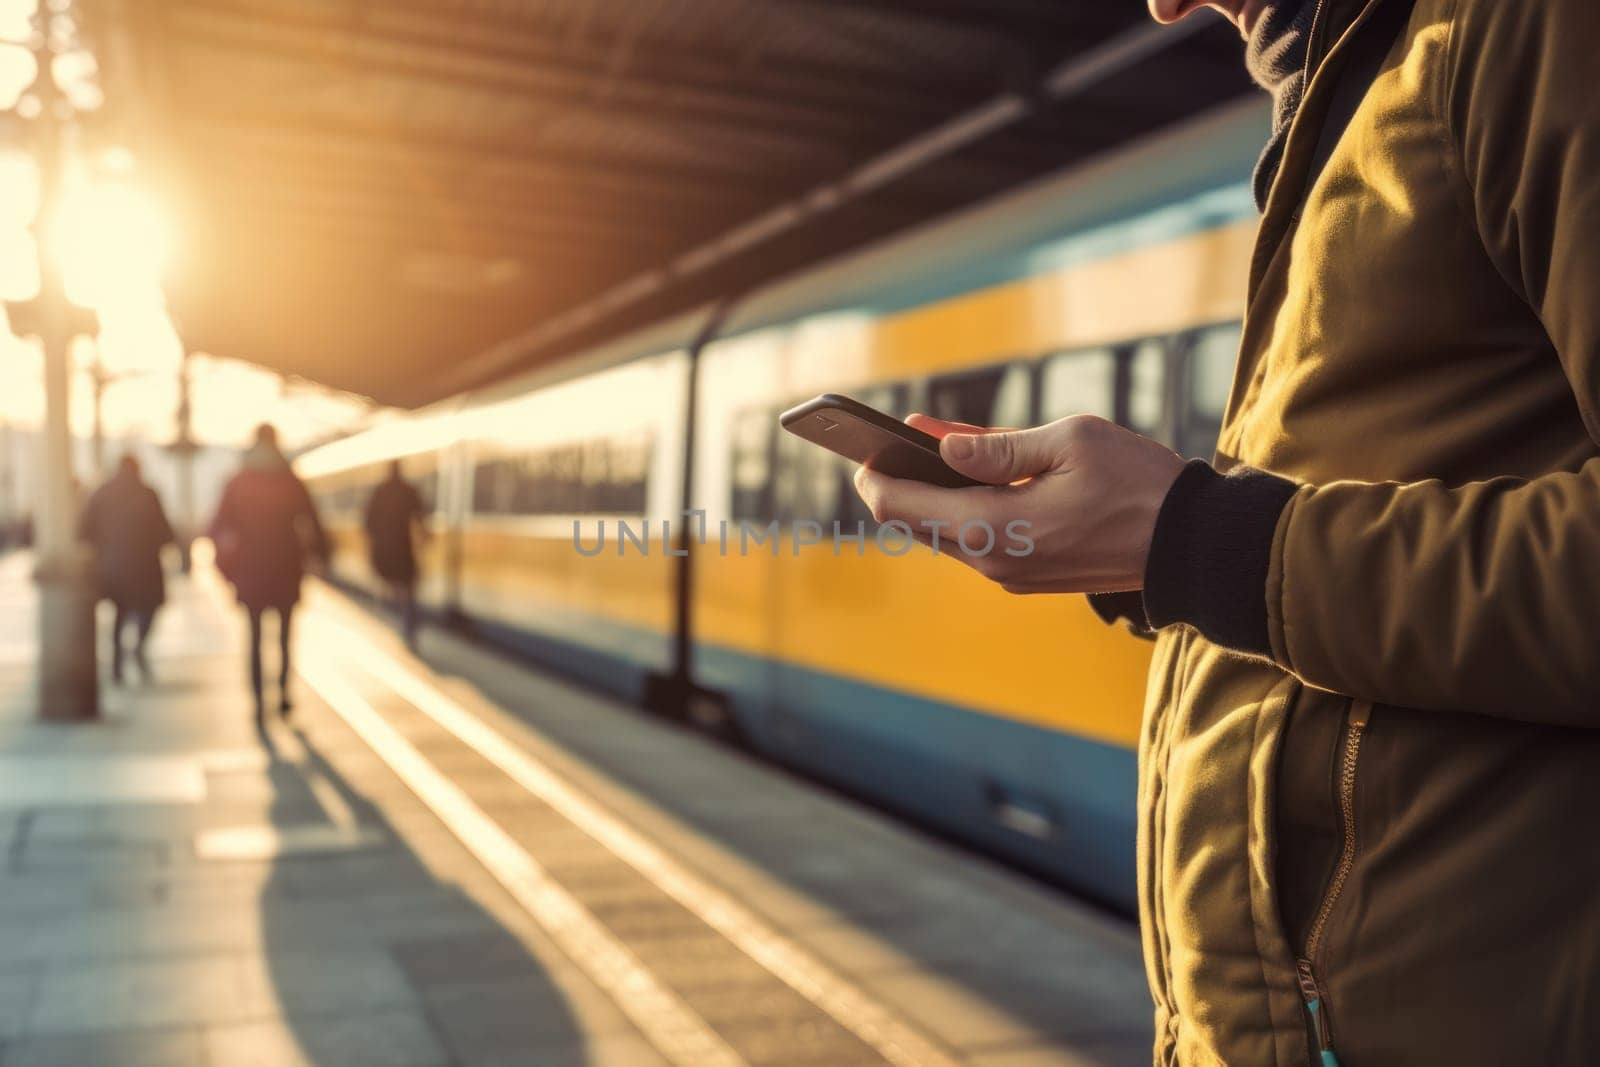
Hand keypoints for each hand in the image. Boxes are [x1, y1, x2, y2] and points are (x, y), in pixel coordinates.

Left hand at [852, 413, 1185, 593]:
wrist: (1190, 544)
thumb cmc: (1136, 483)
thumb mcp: (1067, 442)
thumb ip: (996, 446)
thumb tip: (940, 445)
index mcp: (992, 528)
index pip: (898, 506)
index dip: (871, 473)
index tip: (860, 443)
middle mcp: (992, 561)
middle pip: (914, 522)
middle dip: (897, 479)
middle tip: (887, 439)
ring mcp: (1010, 574)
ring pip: (945, 531)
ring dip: (932, 492)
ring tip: (929, 445)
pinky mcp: (1029, 575)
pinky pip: (977, 539)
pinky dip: (964, 506)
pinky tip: (968, 472)